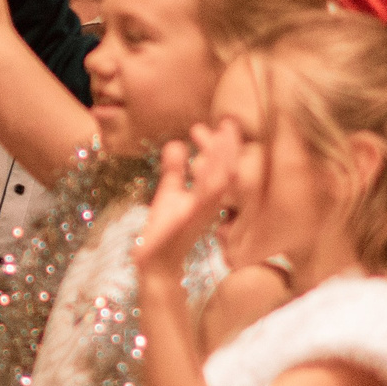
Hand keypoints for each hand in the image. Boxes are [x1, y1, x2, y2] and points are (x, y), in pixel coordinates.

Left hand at [137, 128, 237, 275]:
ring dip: (224, 156)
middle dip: (230, 146)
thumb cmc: (165, 232)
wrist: (155, 264)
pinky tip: (204, 160)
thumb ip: (175, 169)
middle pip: (229, 170)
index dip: (224, 144)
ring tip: (224, 133)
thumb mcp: (170, 193)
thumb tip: (177, 142)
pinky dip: (206, 177)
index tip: (223, 122)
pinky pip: (205, 196)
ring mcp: (204, 212)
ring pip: (223, 180)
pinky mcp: (192, 220)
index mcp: (209, 197)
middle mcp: (212, 204)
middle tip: (229, 121)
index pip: (223, 166)